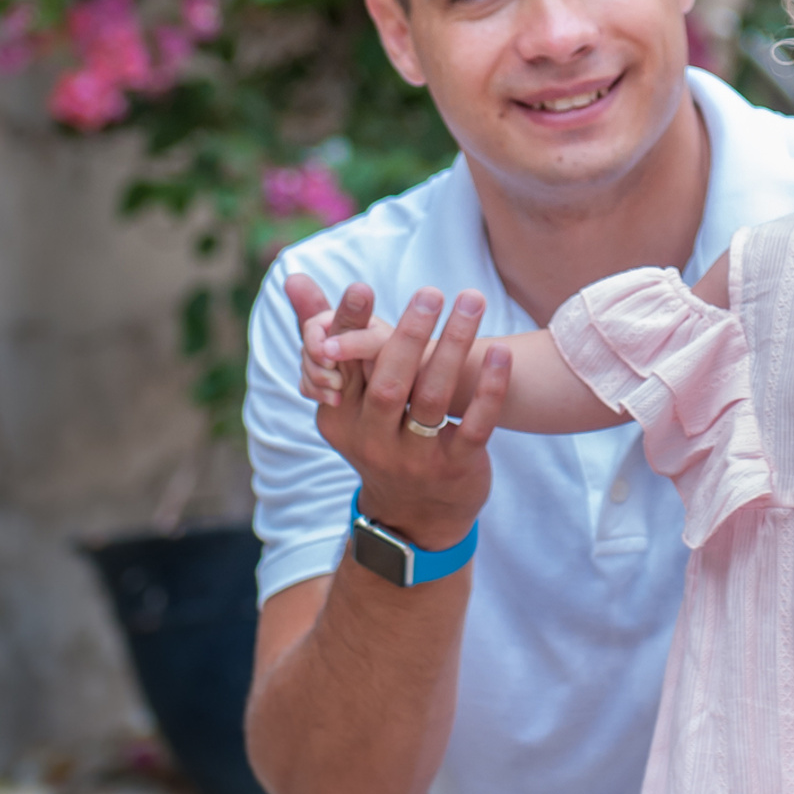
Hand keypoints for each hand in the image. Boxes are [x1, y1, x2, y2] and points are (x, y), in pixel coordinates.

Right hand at [284, 276, 511, 552]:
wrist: (412, 517)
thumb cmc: (379, 433)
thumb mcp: (347, 397)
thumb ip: (323, 333)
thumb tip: (292, 275)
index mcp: (341, 415)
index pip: (341, 364)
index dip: (349, 326)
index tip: (361, 288)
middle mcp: (373, 438)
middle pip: (388, 382)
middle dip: (408, 334)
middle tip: (430, 292)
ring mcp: (414, 456)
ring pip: (431, 397)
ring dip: (453, 346)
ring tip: (472, 301)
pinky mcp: (455, 467)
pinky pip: (473, 425)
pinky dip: (489, 389)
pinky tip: (501, 352)